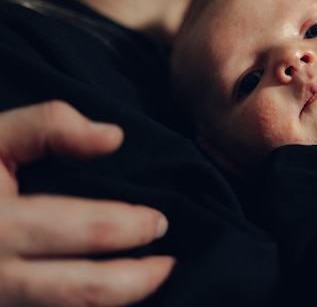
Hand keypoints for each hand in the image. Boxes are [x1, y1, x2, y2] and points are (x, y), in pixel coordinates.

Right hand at [0, 101, 174, 306]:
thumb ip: (48, 126)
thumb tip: (113, 137)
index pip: (88, 232)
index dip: (133, 227)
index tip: (160, 221)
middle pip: (85, 292)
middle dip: (139, 279)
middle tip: (169, 263)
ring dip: (118, 304)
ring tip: (148, 283)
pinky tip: (107, 297)